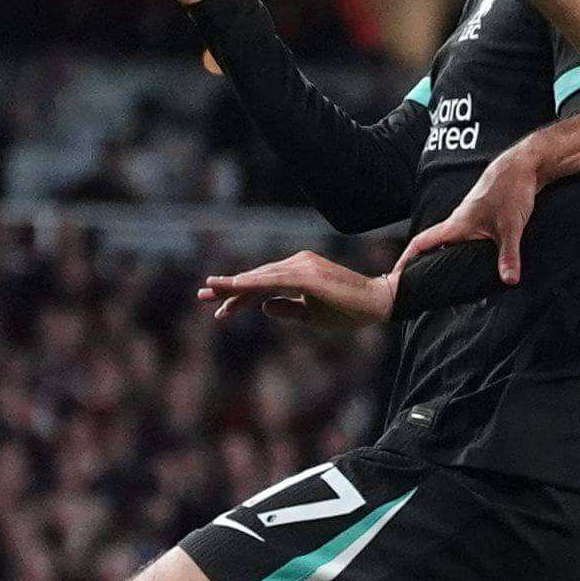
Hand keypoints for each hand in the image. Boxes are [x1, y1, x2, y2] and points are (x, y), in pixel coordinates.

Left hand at [195, 250, 394, 333]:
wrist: (377, 304)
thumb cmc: (348, 311)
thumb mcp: (311, 316)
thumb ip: (288, 310)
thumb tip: (263, 308)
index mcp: (299, 273)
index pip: (262, 284)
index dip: (240, 294)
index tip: (218, 305)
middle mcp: (298, 264)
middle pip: (257, 278)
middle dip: (229, 288)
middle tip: (202, 295)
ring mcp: (302, 266)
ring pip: (261, 278)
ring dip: (235, 285)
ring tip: (211, 291)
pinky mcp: (307, 274)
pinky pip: (273, 280)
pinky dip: (252, 284)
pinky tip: (235, 287)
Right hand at [396, 142, 546, 285]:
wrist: (523, 166)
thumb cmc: (510, 189)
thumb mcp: (511, 227)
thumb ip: (508, 256)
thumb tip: (509, 280)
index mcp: (456, 224)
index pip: (421, 243)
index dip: (405, 259)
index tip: (395, 275)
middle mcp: (459, 222)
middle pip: (434, 247)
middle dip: (424, 265)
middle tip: (419, 287)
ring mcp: (470, 220)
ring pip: (452, 244)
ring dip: (446, 259)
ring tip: (445, 281)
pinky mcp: (483, 219)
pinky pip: (468, 240)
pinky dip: (466, 253)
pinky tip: (476, 263)